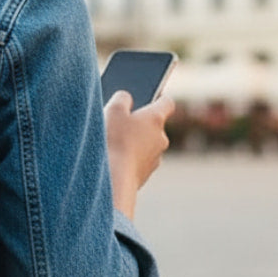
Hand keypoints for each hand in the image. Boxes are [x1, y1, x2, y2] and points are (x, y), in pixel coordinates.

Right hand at [104, 90, 173, 219]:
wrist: (113, 180)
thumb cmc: (113, 141)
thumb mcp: (112, 110)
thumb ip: (122, 98)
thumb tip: (126, 98)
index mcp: (156, 119)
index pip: (166, 103)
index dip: (157, 98)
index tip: (149, 96)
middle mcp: (161, 139)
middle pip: (154, 126)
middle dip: (139, 124)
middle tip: (119, 122)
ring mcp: (155, 159)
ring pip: (146, 146)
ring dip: (133, 143)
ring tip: (112, 143)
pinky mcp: (145, 175)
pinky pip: (138, 162)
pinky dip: (128, 159)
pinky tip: (112, 160)